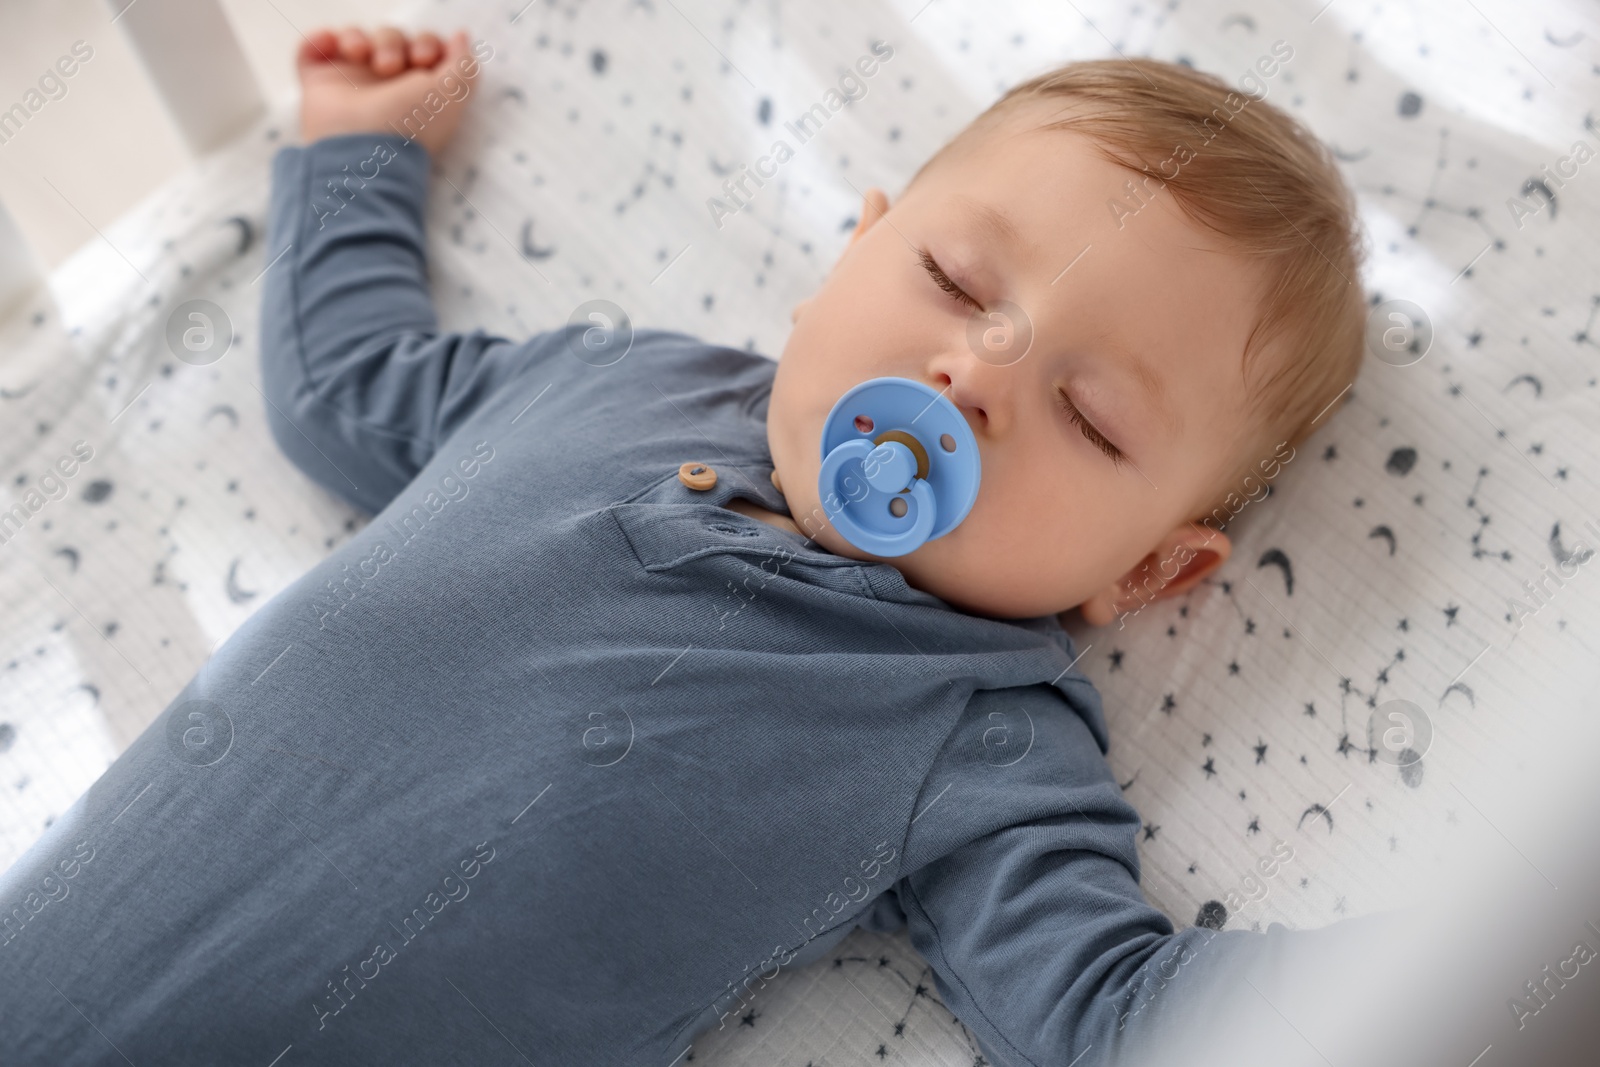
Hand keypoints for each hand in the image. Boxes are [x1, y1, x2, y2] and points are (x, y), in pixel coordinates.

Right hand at [297, 26, 484, 157]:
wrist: (360, 154)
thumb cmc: (410, 127)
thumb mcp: (451, 95)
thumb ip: (463, 63)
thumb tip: (461, 36)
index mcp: (419, 90)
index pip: (424, 48)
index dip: (426, 42)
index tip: (424, 58)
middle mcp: (386, 86)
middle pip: (390, 38)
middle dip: (392, 42)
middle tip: (390, 66)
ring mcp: (350, 85)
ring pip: (355, 38)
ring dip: (357, 37)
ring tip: (359, 55)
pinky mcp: (318, 84)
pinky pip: (314, 48)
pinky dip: (319, 40)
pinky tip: (333, 48)